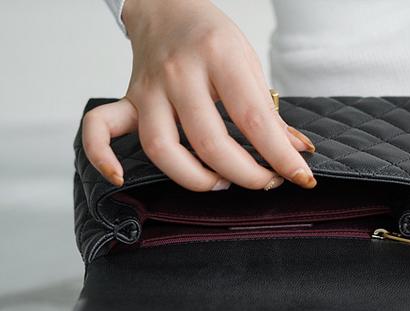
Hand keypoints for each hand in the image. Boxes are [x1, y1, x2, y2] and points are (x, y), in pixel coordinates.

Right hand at [82, 0, 315, 190]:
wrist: (166, 7)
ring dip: (195, 178)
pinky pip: (100, 128)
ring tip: (220, 183)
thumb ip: (270, 111)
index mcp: (219, 56)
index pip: (253, 118)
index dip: (280, 155)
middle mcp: (180, 73)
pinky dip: (102, 155)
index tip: (300, 177)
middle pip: (210, 141)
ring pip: (161, 147)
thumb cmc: (211, 38)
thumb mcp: (249, 63)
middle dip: (246, 174)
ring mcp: (149, 88)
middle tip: (266, 181)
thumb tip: (297, 151)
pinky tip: (121, 177)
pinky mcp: (128, 99)